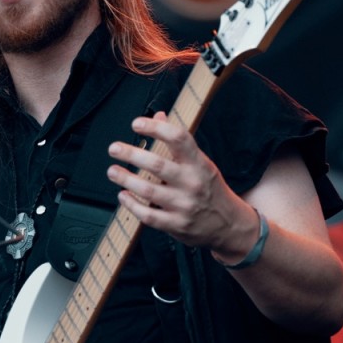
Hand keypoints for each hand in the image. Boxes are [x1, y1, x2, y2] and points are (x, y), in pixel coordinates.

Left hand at [107, 112, 255, 253]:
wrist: (229, 225)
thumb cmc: (209, 189)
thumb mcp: (200, 163)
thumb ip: (178, 142)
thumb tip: (158, 116)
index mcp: (199, 163)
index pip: (178, 138)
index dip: (155, 128)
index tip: (136, 124)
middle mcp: (192, 183)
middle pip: (157, 165)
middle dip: (131, 154)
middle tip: (114, 148)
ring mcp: (184, 205)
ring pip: (148, 190)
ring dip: (126, 179)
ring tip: (113, 171)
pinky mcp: (176, 225)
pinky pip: (147, 215)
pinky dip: (131, 204)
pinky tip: (122, 195)